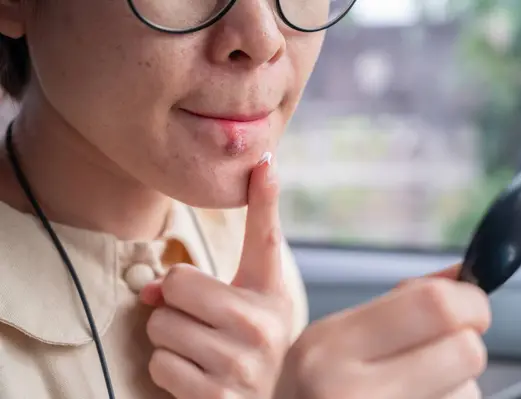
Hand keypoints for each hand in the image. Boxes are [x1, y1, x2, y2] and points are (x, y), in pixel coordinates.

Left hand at [140, 153, 293, 398]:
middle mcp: (262, 324)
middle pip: (177, 283)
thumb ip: (204, 280)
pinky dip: (168, 370)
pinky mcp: (218, 396)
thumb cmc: (249, 343)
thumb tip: (154, 283)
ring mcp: (241, 362)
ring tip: (201, 350)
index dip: (265, 198)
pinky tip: (198, 375)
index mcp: (271, 293)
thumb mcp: (247, 304)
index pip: (266, 238)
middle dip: (174, 303)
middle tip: (200, 321)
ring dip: (169, 338)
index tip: (265, 163)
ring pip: (161, 326)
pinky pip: (159, 365)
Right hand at [274, 265, 490, 398]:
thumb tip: (463, 275)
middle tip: (440, 350)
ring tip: (413, 389)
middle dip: (463, 346)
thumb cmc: (311, 388)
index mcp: (331, 343)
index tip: (467, 307)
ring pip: (469, 392)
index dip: (468, 301)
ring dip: (454, 386)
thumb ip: (401, 302)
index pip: (435, 306)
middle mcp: (348, 389)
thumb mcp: (335, 337)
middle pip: (466, 351)